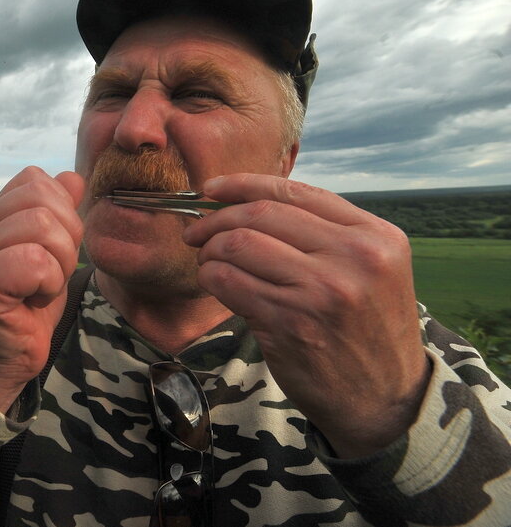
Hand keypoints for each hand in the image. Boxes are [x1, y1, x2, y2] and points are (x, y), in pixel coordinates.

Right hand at [0, 167, 84, 411]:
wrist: (10, 354)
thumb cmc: (31, 301)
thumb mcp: (56, 250)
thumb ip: (62, 212)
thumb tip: (72, 177)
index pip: (35, 180)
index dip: (62, 210)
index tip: (55, 248)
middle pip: (42, 199)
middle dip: (67, 237)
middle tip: (54, 272)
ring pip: (42, 226)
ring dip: (60, 262)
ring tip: (43, 285)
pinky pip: (34, 261)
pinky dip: (48, 282)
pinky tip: (33, 299)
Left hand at [182, 174, 429, 457]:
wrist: (387, 399)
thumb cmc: (367, 328)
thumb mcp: (371, 269)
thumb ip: (324, 233)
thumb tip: (246, 202)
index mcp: (376, 235)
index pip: (294, 192)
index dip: (242, 185)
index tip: (211, 190)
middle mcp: (354, 257)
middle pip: (259, 215)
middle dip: (215, 220)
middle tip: (197, 233)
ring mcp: (322, 291)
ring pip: (237, 245)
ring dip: (209, 252)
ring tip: (208, 262)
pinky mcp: (290, 323)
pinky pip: (228, 282)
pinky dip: (210, 277)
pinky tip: (214, 283)